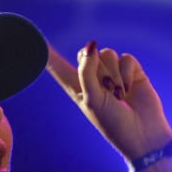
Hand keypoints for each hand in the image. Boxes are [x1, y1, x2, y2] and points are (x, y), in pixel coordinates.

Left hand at [46, 41, 171, 160]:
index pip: (57, 66)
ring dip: (113, 75)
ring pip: (107, 53)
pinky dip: (126, 73)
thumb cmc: (112, 123)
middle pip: (85, 53)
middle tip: (106, 92)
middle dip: (96, 69)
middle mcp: (94, 78)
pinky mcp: (131, 72)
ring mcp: (113, 74)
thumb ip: (86, 70)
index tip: (29, 35)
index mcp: (77, 87)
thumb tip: (91, 44)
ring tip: (119, 95)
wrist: (142, 135)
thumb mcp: (92, 99)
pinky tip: (129, 90)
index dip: (46, 52)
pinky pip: (125, 58)